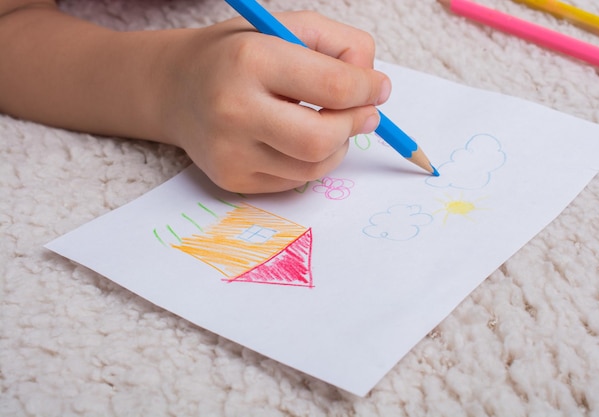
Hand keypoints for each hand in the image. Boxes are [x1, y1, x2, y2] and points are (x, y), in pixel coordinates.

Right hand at [156, 11, 390, 192]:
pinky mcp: (231, 179)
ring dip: (336, 146)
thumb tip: (375, 89)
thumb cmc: (238, 55)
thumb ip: (340, 45)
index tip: (378, 88)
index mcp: (249, 60)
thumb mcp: (286, 27)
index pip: (333, 86)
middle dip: (354, 125)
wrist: (176, 88)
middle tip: (363, 113)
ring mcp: (229, 152)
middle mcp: (234, 110)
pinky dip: (310, 161)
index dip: (368, 89)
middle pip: (322, 139)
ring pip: (313, 167)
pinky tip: (296, 139)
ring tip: (327, 123)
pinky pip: (294, 181)